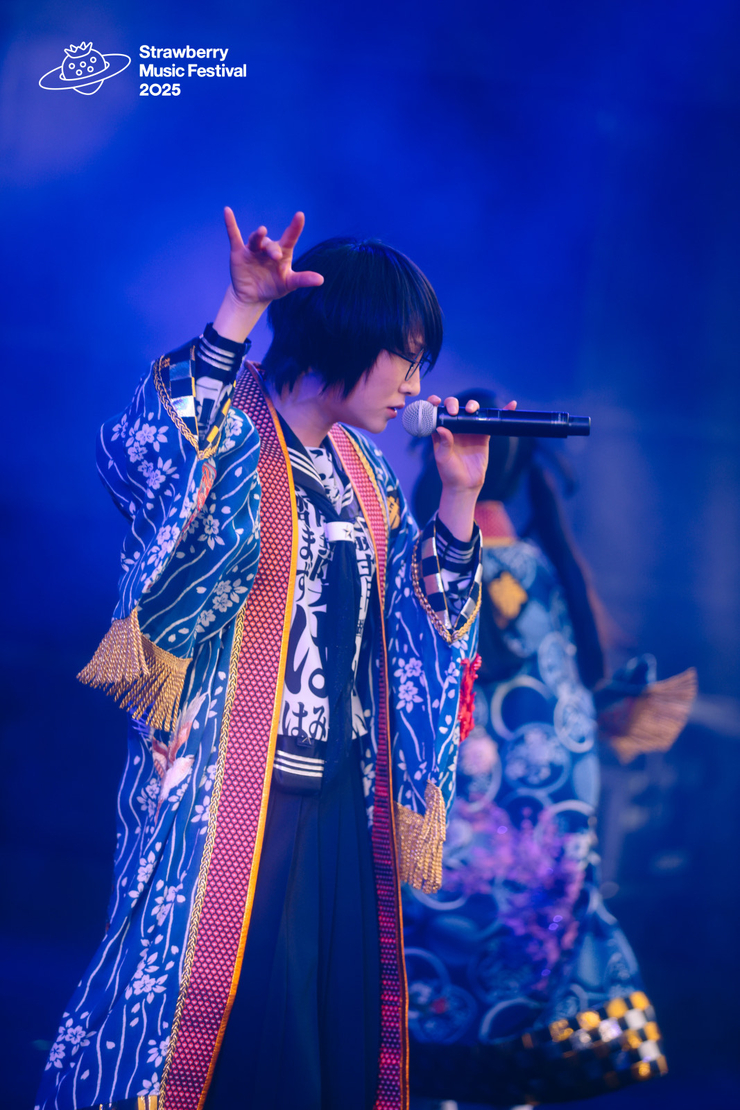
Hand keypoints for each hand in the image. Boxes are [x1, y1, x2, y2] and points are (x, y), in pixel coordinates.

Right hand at [223, 207, 323, 306]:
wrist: (252, 297)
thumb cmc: (273, 287)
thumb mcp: (289, 284)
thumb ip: (303, 279)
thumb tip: (322, 280)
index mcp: (282, 253)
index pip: (290, 237)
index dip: (295, 227)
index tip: (300, 215)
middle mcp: (268, 248)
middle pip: (271, 244)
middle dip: (273, 249)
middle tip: (275, 257)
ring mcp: (253, 249)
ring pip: (255, 240)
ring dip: (258, 237)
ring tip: (261, 232)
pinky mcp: (238, 252)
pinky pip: (234, 235)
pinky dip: (230, 224)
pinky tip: (227, 211)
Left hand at [433, 395, 516, 541]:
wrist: (465, 485)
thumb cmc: (449, 473)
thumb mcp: (443, 458)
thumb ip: (444, 443)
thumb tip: (441, 428)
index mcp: (441, 431)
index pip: (437, 413)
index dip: (435, 403)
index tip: (436, 401)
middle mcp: (454, 428)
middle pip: (455, 408)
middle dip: (454, 404)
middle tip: (455, 411)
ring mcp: (469, 430)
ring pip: (472, 411)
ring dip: (474, 405)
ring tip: (473, 410)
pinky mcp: (483, 435)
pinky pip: (491, 422)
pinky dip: (501, 413)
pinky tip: (510, 405)